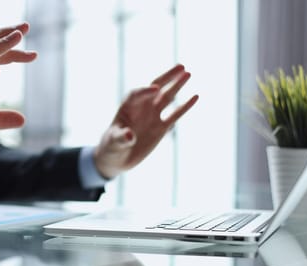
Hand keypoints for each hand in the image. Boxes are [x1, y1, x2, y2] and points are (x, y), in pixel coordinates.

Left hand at [93, 64, 198, 178]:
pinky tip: (195, 96)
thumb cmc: (111, 147)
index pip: (136, 94)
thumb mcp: (113, 143)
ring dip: (177, 85)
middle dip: (167, 77)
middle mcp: (141, 107)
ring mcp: (152, 116)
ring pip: (167, 97)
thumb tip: (130, 136)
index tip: (155, 89)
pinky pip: (175, 114)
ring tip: (188, 73)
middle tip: (181, 67)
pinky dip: (185, 106)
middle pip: (155, 87)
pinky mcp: (161, 127)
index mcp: (127, 107)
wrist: (117, 158)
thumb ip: (121, 138)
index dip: (145, 90)